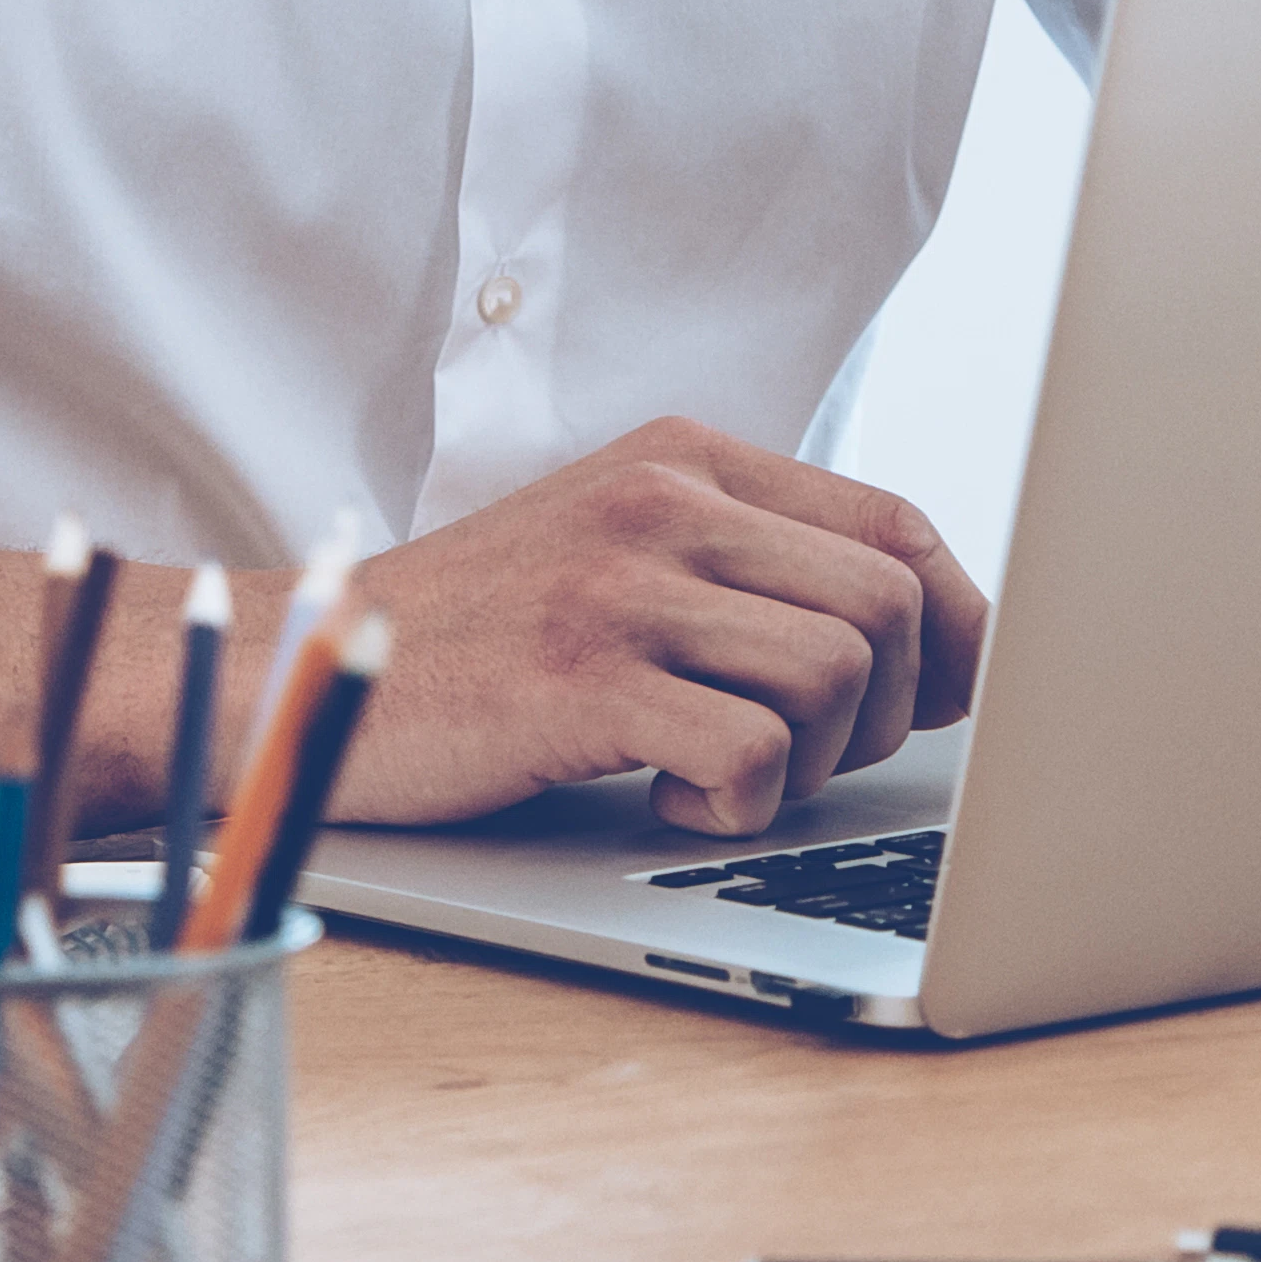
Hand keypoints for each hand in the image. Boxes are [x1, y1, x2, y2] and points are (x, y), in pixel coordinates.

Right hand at [327, 417, 990, 836]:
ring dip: (812, 761)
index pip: (897, 523)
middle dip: (892, 710)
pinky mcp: (580, 680)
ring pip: (838, 673)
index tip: (950, 698)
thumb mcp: (623, 556)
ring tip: (728, 774)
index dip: (959, 623)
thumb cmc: (481, 633)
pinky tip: (672, 796)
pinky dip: (737, 802)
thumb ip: (757, 573)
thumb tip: (943, 651)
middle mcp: (664, 503)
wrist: (301, 663)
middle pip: (889, 602)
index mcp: (688, 459)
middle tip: (813, 758)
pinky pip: (751, 751)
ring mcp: (621, 587)